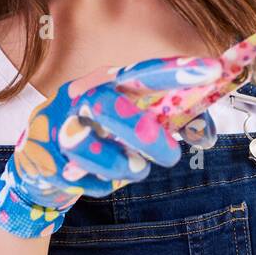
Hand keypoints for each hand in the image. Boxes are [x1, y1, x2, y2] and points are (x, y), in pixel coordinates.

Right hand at [0, 55, 225, 238]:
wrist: (43, 161)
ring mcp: (60, 129)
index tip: (212, 69)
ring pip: (91, 148)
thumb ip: (168, 122)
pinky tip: (102, 178)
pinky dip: (103, 185)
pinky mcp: (48, 161)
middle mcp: (80, 98)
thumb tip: (206, 134)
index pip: (142, 71)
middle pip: (109, 107)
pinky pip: (83, 179)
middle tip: (172, 154)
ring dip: (123, 165)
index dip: (175, 71)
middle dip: (146, 134)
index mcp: (106, 81)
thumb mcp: (130, 120)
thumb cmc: (98, 134)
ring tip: (137, 168)